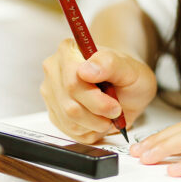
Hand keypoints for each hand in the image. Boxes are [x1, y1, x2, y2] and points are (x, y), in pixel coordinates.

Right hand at [40, 39, 155, 142]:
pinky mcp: (54, 112)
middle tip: (116, 111)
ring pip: (69, 121)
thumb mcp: (129, 68)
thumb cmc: (126, 74)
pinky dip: (90, 131)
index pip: (73, 83)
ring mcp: (51, 92)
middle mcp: (54, 70)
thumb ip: (110, 64)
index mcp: (69, 50)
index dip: (96, 101)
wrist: (125, 86)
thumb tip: (86, 70)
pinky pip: (69, 131)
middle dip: (98, 115)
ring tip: (108, 115)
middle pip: (70, 106)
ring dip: (95, 124)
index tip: (115, 106)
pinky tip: (99, 119)